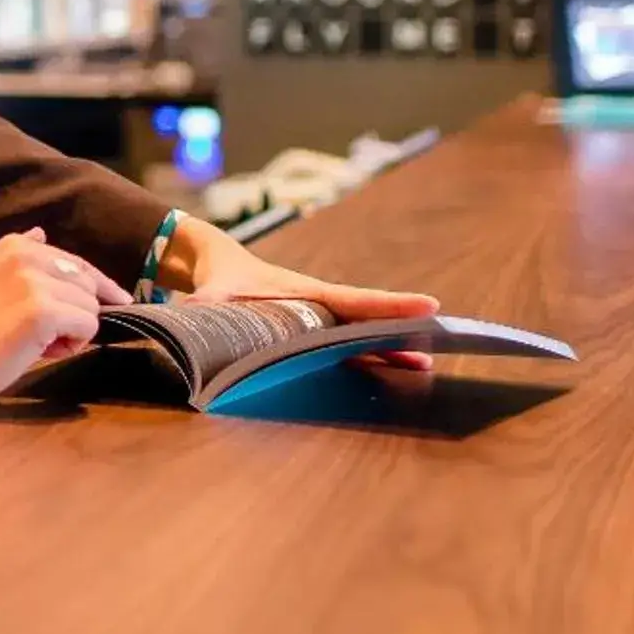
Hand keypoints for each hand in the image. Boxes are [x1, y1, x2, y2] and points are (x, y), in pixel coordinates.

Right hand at [0, 229, 129, 412]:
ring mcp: (34, 282)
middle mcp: (26, 254)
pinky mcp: (42, 312)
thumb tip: (41, 233)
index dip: (100, 286)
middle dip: (75, 312)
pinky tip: (40, 350)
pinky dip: (72, 345)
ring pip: (91, 308)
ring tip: (35, 342)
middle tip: (40, 333)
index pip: (78, 263)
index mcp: (15, 244)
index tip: (118, 298)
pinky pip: (88, 327)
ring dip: (73, 331)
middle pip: (89, 286)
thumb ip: (24, 259)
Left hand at [160, 216, 441, 370]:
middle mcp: (321, 306)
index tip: (427, 306)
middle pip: (369, 319)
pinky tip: (402, 366)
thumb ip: (203, 316)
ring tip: (427, 362)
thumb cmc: (219, 283)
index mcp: (305, 295)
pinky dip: (376, 352)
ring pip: (364, 332)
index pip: (354, 301)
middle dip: (402, 328)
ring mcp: (322, 317)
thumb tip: (192, 331)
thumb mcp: (210, 300)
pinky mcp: (316, 330)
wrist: (217, 267)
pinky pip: (351, 342)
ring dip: (393, 346)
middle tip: (441, 340)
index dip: (388, 306)